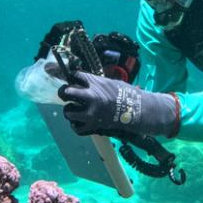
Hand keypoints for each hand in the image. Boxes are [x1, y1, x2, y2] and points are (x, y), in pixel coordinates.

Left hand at [59, 71, 178, 137]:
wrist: (138, 110)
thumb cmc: (127, 93)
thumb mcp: (111, 82)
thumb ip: (97, 82)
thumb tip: (85, 80)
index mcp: (96, 83)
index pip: (74, 75)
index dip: (70, 76)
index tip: (70, 78)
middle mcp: (91, 96)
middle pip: (66, 92)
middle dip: (64, 92)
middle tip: (66, 94)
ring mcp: (92, 112)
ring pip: (68, 111)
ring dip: (69, 110)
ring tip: (72, 110)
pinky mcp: (94, 125)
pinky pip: (77, 128)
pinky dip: (76, 126)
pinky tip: (78, 122)